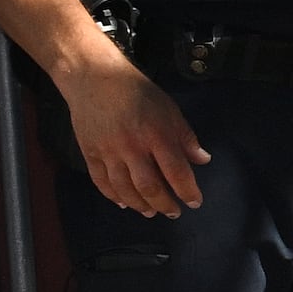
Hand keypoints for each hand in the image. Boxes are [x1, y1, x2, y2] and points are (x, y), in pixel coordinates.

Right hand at [60, 53, 207, 214]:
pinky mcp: (90, 153)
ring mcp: (108, 152)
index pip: (176, 172)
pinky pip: (101, 181)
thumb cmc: (138, 92)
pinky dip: (112, 195)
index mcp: (156, 135)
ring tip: (150, 212)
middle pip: (149, 187)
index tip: (195, 202)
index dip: (187, 191)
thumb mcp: (170, 110)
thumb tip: (203, 160)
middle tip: (173, 213)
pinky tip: (123, 203)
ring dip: (139, 205)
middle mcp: (132, 147)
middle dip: (164, 204)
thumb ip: (186, 138)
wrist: (95, 78)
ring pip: (124, 188)